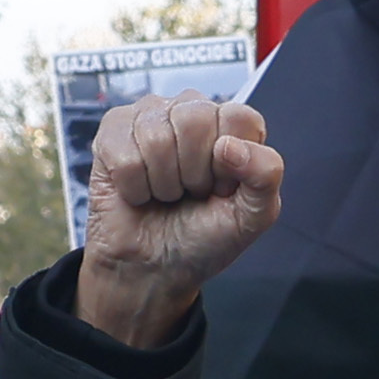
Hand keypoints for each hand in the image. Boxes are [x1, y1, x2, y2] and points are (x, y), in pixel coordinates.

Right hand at [77, 98, 286, 348]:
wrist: (155, 267)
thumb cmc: (204, 238)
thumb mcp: (252, 216)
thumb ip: (265, 175)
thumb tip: (229, 145)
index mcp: (231, 126)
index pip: (239, 117)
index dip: (231, 163)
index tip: (223, 189)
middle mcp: (191, 111)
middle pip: (195, 119)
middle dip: (194, 173)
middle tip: (190, 193)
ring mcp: (149, 116)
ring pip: (157, 136)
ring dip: (163, 183)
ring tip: (165, 194)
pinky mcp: (113, 131)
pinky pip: (125, 153)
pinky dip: (134, 187)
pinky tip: (139, 192)